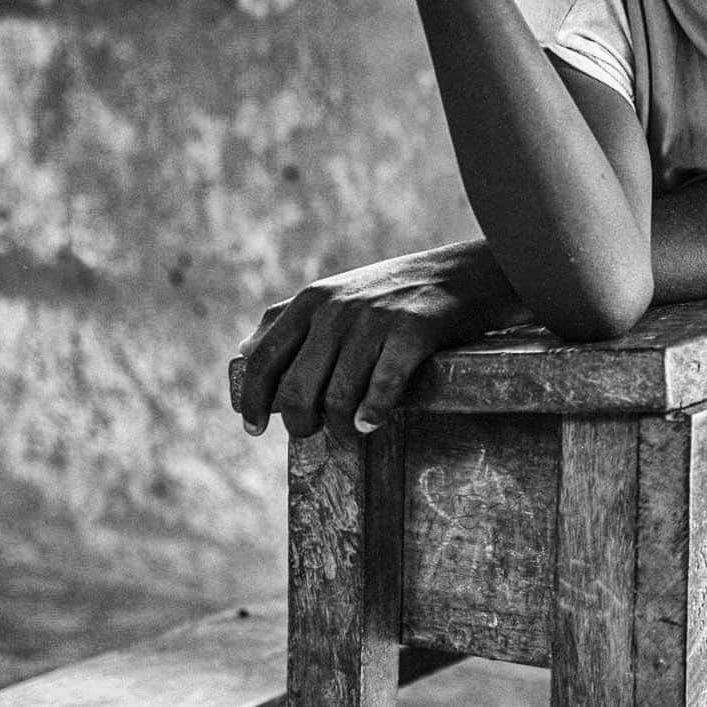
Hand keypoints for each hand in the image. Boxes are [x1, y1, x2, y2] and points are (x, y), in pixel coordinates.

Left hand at [232, 247, 521, 441]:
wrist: (462, 273)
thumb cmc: (392, 292)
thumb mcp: (335, 294)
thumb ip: (287, 318)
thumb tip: (244, 351)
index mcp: (311, 301)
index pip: (263, 360)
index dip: (253, 401)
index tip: (253, 429)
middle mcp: (336, 310)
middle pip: (297, 390)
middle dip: (300, 423)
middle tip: (313, 432)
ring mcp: (374, 320)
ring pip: (338, 397)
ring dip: (340, 426)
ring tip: (351, 431)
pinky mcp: (412, 332)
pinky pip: (382, 388)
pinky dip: (373, 413)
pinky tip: (371, 423)